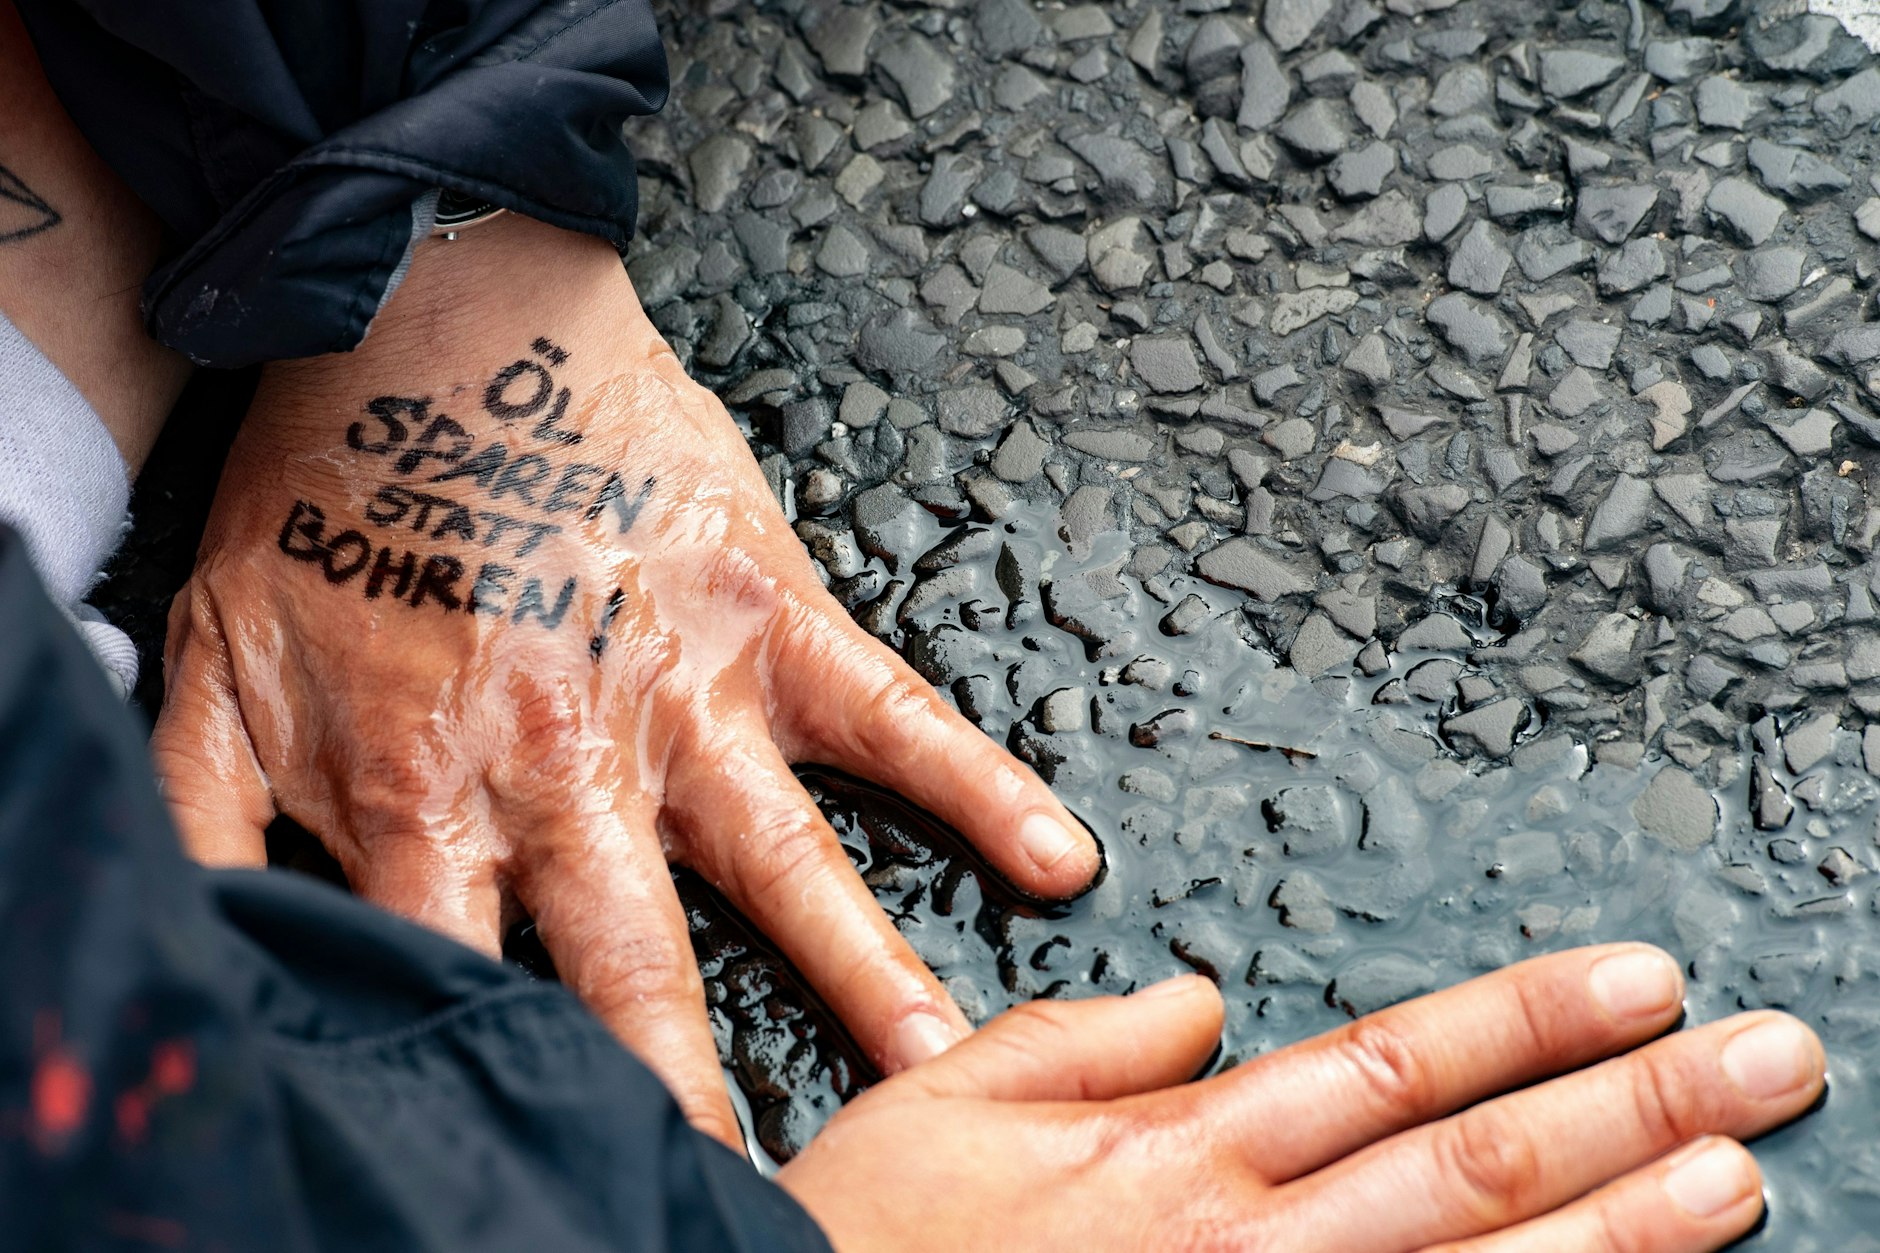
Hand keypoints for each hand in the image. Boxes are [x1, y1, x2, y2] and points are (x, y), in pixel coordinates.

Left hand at [148, 213, 1099, 1143]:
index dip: (511, 1096)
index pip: (468, 992)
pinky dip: (977, 781)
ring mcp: (686, 688)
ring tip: (938, 1067)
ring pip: (786, 859)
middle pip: (635, 964)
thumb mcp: (213, 666)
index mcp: (428, 791)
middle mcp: (569, 763)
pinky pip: (892, 710)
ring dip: (864, 969)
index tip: (566, 1174)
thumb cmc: (334, 496)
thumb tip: (206, 953)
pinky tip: (1055, 853)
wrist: (437, 317)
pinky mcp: (772, 613)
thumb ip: (200, 822)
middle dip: (690, 1088)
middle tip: (759, 1190)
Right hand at [780, 944, 1824, 1252]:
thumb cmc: (864, 1252)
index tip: (1637, 981)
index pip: (1395, 1064)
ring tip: (1741, 1183)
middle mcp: (1244, 1242)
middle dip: (1636, 1110)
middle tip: (1767, 1066)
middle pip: (1477, 1162)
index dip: (1527, 1017)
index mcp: (1174, 1151)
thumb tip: (1204, 1002)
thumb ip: (1078, 1041)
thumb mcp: (939, 1103)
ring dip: (1622, 1230)